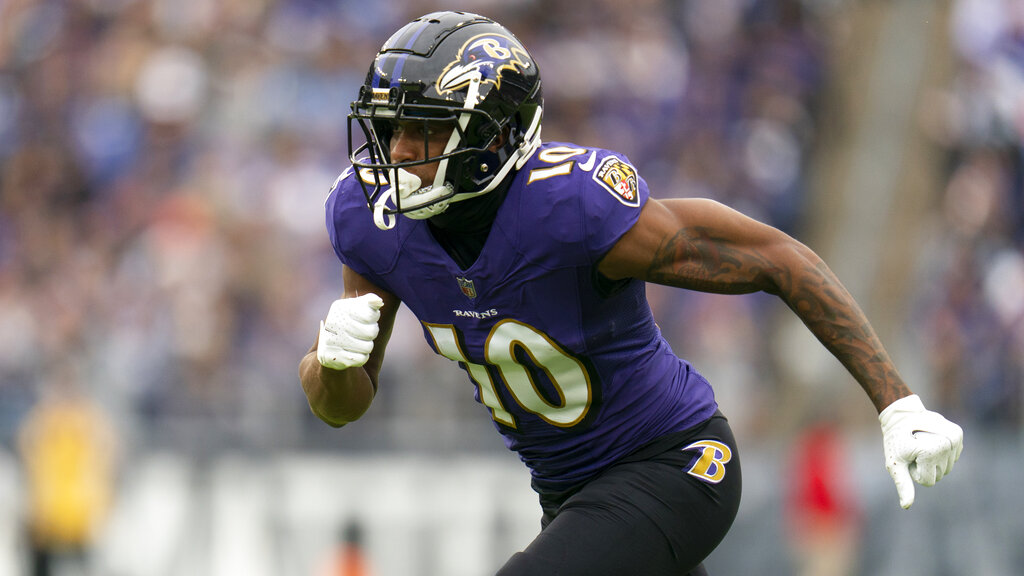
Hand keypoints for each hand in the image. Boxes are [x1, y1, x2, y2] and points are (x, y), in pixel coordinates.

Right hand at [317, 293, 383, 370]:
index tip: (368, 318)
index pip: (370, 316)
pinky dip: (362, 357)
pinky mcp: (333, 357)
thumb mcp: (358, 306)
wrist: (328, 343)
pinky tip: (354, 352)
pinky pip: (361, 359)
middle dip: (371, 333)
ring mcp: (331, 341)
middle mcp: (333, 323)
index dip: (374, 317)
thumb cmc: (350, 321)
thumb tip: (378, 301)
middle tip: (365, 332)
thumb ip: (370, 301)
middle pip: (371, 333)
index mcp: (340, 308)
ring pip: (367, 347)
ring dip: (367, 345)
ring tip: (359, 342)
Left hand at [879, 394, 963, 508]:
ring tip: (921, 444)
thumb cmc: (895, 441)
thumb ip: (903, 484)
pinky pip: (952, 456)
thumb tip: (906, 506)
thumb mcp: (895, 463)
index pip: (929, 482)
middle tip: (914, 449)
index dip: (915, 472)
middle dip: (925, 466)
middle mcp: (946, 444)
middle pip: (940, 474)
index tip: (908, 456)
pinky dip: (942, 452)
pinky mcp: (958, 433)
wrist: (901, 415)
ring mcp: (955, 437)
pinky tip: (931, 439)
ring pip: (947, 466)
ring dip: (933, 460)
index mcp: (931, 452)